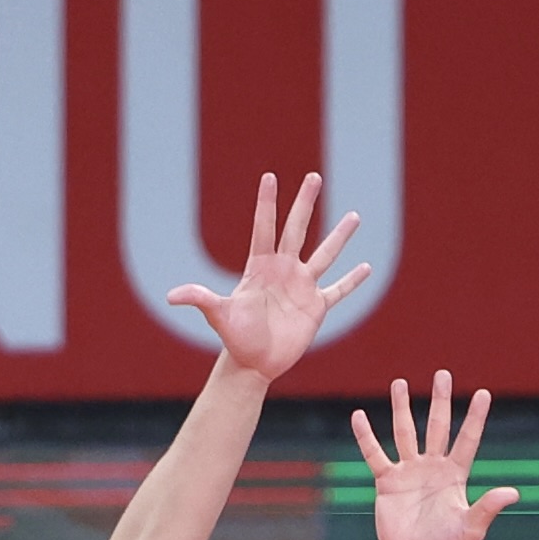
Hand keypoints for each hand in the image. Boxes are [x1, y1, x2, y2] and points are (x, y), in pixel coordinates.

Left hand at [170, 171, 365, 386]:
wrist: (253, 363)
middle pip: (297, 229)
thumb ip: (200, 300)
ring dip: (339, 236)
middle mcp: (283, 270)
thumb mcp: (218, 316)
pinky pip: (338, 291)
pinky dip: (352, 281)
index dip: (267, 203)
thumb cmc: (235, 338)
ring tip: (354, 216)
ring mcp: (302, 287)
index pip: (265, 227)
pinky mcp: (316, 308)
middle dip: (305, 203)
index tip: (270, 176)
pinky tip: (367, 267)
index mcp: (260, 266)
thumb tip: (171, 297)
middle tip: (314, 177)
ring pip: (325, 255)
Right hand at [348, 371, 515, 539]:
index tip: (483, 393)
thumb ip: (488, 508)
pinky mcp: (387, 481)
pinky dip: (366, 436)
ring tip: (400, 383)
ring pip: (405, 432)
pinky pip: (375, 454)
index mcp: (455, 475)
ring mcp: (409, 471)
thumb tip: (513, 492)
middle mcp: (433, 467)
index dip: (475, 417)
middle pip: (437, 426)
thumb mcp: (471, 528)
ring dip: (402, 408)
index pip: (467, 439)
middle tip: (442, 374)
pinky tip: (359, 416)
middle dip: (440, 401)